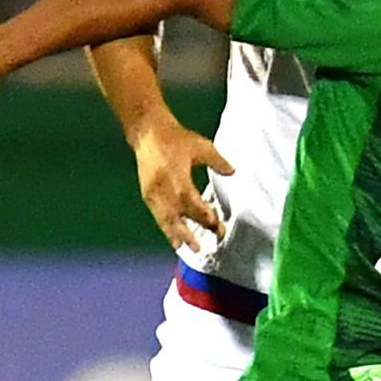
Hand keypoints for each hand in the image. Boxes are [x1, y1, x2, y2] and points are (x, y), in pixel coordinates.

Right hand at [133, 120, 236, 251]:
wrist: (148, 131)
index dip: (204, 217)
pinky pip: (157, 215)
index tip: (217, 227)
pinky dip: (166, 228)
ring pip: (165, 219)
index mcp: (176, 176)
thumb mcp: (201, 146)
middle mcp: (163, 188)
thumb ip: (217, 161)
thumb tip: (233, 172)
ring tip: (187, 249)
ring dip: (176, 235)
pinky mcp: (147, 194)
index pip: (192, 203)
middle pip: (177, 215)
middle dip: (190, 232)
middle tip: (201, 248)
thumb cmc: (176, 138)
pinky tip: (174, 238)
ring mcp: (152, 192)